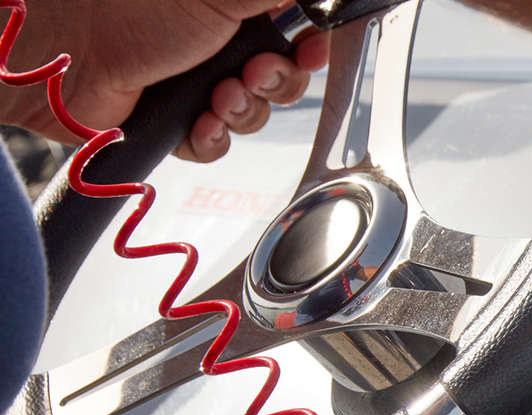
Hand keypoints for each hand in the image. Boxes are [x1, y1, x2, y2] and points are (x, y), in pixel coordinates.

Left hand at [0, 0, 327, 161]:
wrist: (71, 55)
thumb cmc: (135, 6)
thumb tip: (320, 7)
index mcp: (234, 9)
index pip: (296, 30)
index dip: (310, 47)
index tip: (310, 51)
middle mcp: (218, 40)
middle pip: (281, 76)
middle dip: (274, 83)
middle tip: (253, 74)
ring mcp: (197, 79)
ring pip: (252, 112)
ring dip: (243, 112)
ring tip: (217, 98)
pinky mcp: (176, 118)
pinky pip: (218, 142)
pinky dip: (212, 138)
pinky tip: (198, 123)